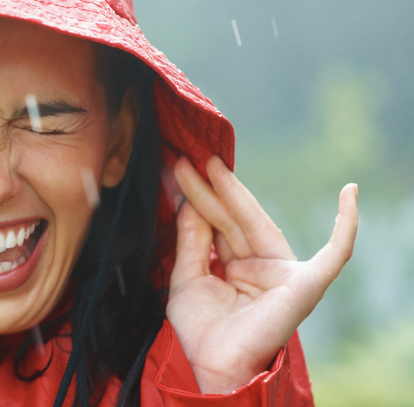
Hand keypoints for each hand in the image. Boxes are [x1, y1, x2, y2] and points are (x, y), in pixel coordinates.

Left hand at [167, 156, 358, 393]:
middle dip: (211, 191)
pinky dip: (347, 226)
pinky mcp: (305, 286)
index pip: (218, 225)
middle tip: (189, 161)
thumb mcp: (187, 278)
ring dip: (234, 194)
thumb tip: (190, 201)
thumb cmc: (201, 332)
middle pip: (234, 220)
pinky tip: (349, 193)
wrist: (211, 368)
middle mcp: (262, 267)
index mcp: (238, 267)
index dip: (200, 199)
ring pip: (258, 225)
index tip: (179, 172)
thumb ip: (192, 240)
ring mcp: (283, 274)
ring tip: (209, 165)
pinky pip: (335, 255)